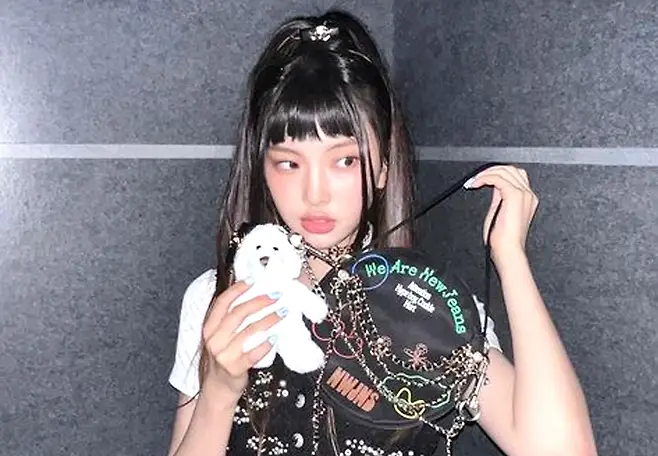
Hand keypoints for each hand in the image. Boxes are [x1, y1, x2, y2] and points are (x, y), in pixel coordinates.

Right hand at [200, 281, 281, 400]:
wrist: (217, 388)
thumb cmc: (223, 357)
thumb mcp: (220, 336)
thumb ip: (230, 319)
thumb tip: (252, 295)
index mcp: (209, 328)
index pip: (222, 303)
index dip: (238, 289)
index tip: (254, 280)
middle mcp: (214, 340)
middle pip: (238, 314)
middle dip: (259, 302)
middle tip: (276, 295)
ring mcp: (223, 355)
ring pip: (248, 332)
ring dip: (268, 320)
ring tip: (282, 312)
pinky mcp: (234, 369)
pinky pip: (253, 353)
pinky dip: (266, 344)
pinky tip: (276, 337)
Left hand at [465, 165, 538, 265]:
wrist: (508, 250)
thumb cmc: (503, 239)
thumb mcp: (500, 211)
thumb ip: (500, 196)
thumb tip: (493, 184)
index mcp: (528, 198)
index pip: (515, 175)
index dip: (498, 173)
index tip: (482, 179)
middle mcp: (529, 194)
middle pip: (511, 169)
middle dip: (492, 170)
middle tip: (477, 178)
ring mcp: (523, 194)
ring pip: (505, 171)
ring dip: (487, 173)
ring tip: (475, 181)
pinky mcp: (514, 195)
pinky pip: (498, 178)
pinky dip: (485, 178)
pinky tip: (476, 183)